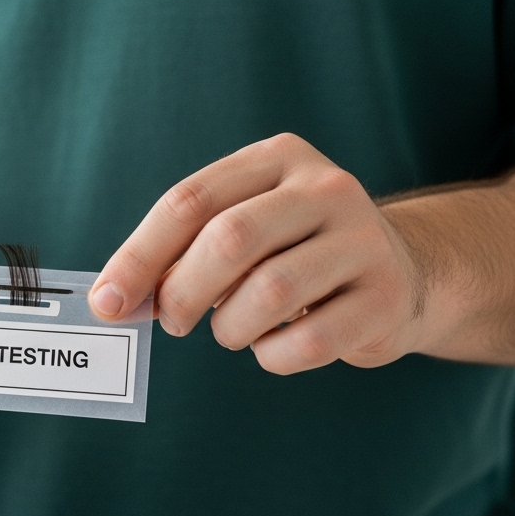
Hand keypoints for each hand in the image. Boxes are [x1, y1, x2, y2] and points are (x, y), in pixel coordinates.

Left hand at [89, 133, 427, 374]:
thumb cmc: (295, 254)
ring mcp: (364, 241)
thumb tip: (112, 299)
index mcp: (278, 159)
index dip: (138, 256)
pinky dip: (273, 356)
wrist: (407, 274)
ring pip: (268, 292)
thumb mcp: (244, 228)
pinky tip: (275, 346)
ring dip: (229, 328)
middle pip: (228, 239)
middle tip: (172, 322)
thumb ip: (181, 252)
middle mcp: (327, 189)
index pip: (190, 201)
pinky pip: (307, 342)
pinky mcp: (387, 298)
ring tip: (231, 331)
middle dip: (182, 292)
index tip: (107, 303)